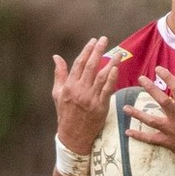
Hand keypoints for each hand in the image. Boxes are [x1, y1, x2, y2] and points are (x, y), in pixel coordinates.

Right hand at [52, 37, 117, 155]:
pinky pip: (108, 90)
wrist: (73, 136)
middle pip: (90, 66)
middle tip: (104, 39)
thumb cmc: (65, 114)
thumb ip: (59, 74)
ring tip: (118, 53)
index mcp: (69, 86)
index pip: (79, 63)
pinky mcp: (100, 107)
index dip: (86, 50)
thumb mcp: (58, 93)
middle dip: (98, 50)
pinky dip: (112, 78)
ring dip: (110, 62)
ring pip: (101, 76)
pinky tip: (116, 69)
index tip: (93, 41)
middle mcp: (79, 90)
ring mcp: (90, 98)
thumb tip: (56, 57)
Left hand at [127, 64, 174, 161]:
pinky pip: (151, 139)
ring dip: (137, 115)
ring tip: (125, 108)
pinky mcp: (168, 142)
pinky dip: (139, 136)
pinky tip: (127, 132)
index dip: (167, 77)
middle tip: (140, 79)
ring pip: (152, 121)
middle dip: (151, 89)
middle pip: (162, 101)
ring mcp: (172, 130)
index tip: (158, 69)